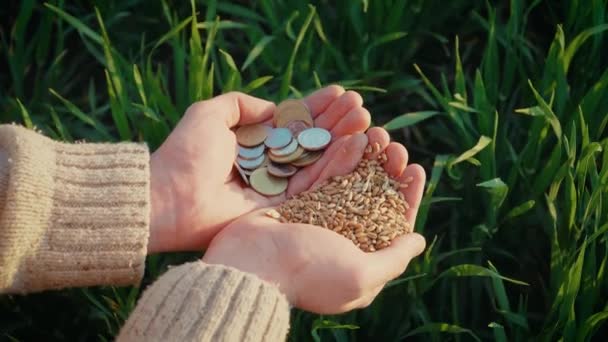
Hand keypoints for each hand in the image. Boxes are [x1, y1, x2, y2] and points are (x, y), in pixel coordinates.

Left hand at [148, 87, 370, 252]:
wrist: (171, 197)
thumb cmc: (186, 153)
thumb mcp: (210, 113)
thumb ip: (241, 104)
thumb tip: (274, 107)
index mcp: (253, 144)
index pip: (292, 123)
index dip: (316, 108)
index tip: (340, 93)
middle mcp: (268, 166)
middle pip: (310, 142)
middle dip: (336, 123)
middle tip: (359, 106)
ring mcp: (277, 188)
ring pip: (317, 162)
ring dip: (343, 141)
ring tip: (364, 121)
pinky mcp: (283, 209)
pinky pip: (315, 185)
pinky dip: (336, 166)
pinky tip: (355, 145)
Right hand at [203, 128, 426, 313]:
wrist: (250, 264)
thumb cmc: (308, 273)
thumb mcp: (360, 276)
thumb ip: (393, 259)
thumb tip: (419, 241)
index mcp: (358, 259)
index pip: (392, 224)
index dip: (407, 196)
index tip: (417, 169)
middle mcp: (339, 239)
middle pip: (371, 199)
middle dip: (386, 171)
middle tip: (395, 146)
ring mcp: (316, 219)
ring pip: (348, 183)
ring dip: (365, 158)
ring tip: (379, 132)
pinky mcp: (295, 203)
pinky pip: (322, 177)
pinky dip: (338, 158)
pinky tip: (354, 138)